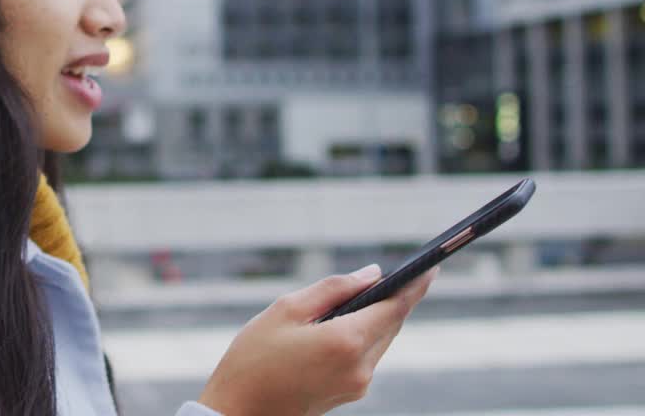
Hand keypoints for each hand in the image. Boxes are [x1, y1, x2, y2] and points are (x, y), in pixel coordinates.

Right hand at [195, 264, 436, 415]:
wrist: (238, 411)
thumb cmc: (254, 357)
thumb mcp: (286, 309)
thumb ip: (333, 288)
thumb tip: (372, 275)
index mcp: (346, 341)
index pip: (395, 307)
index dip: (415, 286)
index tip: (431, 268)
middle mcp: (360, 367)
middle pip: (391, 324)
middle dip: (394, 299)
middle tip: (399, 274)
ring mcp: (357, 384)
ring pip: (379, 340)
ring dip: (376, 318)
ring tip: (361, 297)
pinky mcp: (350, 393)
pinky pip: (366, 356)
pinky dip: (362, 336)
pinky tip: (342, 325)